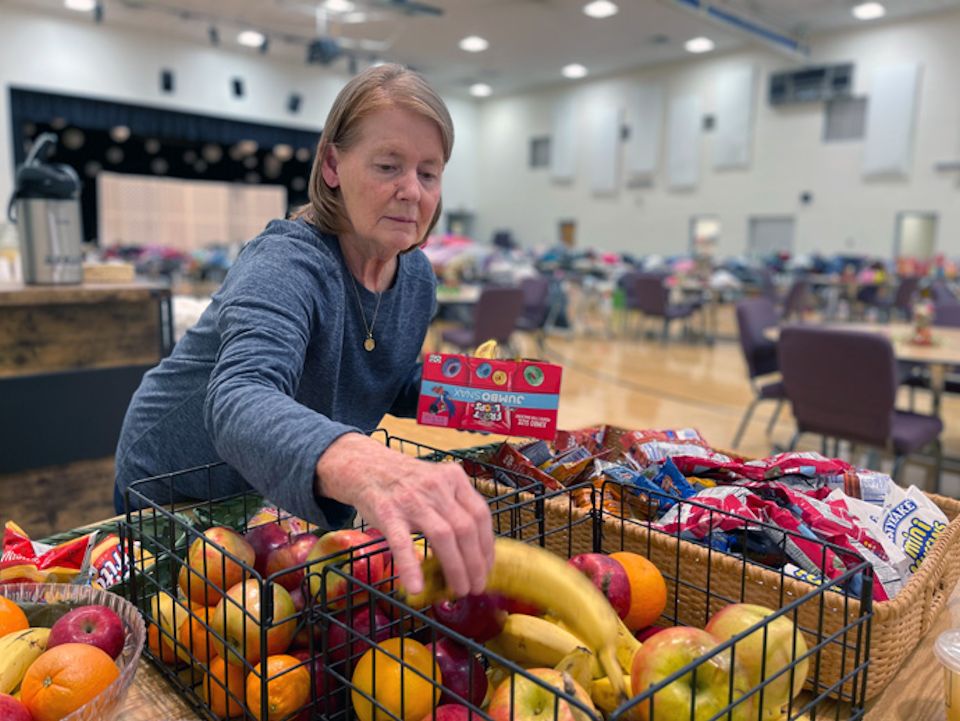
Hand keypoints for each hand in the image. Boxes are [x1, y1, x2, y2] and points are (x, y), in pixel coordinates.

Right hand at [316, 433, 493, 596]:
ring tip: (459, 589)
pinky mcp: (388, 512)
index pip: (481, 514)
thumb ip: (455, 505)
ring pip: (443, 536)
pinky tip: (416, 587)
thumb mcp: (437, 481)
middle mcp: (437, 486)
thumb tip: (475, 547)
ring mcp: (412, 499)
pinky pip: (402, 543)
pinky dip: (411, 566)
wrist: (365, 466)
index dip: (487, 546)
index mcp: (453, 478)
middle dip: (475, 563)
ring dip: (456, 568)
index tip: (487, 568)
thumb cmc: (406, 481)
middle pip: (466, 528)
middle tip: (476, 587)